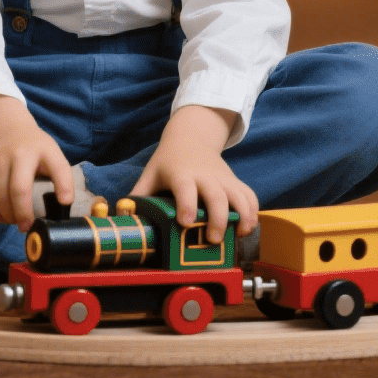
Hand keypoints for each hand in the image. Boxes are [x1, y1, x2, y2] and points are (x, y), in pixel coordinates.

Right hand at [0, 90, 73, 229]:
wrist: (6, 130)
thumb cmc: (35, 150)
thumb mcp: (53, 155)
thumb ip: (61, 178)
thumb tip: (63, 207)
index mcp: (43, 150)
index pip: (58, 168)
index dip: (63, 187)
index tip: (65, 203)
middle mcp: (19, 154)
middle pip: (18, 190)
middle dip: (23, 214)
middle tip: (28, 226)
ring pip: (0, 199)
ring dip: (9, 217)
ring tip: (16, 221)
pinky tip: (4, 217)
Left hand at [131, 105, 256, 244]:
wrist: (192, 137)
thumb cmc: (169, 161)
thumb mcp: (151, 173)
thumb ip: (140, 195)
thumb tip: (123, 218)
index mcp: (182, 174)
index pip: (185, 188)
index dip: (186, 204)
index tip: (185, 222)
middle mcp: (205, 176)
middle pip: (216, 196)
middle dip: (217, 219)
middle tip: (213, 239)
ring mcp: (223, 179)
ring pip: (239, 196)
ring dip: (243, 217)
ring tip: (239, 235)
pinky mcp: (236, 182)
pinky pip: (250, 196)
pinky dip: (253, 212)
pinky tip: (247, 229)